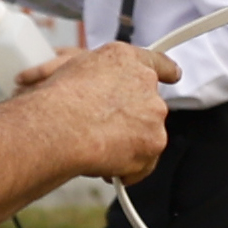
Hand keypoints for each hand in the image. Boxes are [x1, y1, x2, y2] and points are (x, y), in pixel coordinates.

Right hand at [27, 40, 176, 182]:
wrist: (59, 126)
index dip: (166, 70)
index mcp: (123, 59)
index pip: (156, 61)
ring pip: (145, 134)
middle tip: (100, 129)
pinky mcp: (154, 141)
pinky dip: (127, 168)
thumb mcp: (64, 68)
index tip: (174, 75)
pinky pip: (144, 162)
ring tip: (95, 146)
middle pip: (147, 105)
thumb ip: (87, 73)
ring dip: (126, 144)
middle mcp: (145, 83)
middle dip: (128, 120)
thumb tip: (85, 84)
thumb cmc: (54, 99)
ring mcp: (153, 113)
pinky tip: (105, 165)